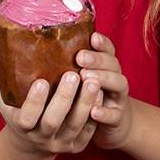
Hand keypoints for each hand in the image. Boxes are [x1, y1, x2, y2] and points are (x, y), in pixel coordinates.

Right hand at [0, 59, 102, 156]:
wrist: (30, 144)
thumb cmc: (16, 110)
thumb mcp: (2, 97)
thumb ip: (0, 75)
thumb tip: (2, 45)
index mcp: (21, 125)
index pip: (26, 117)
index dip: (34, 101)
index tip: (42, 81)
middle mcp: (40, 137)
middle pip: (53, 121)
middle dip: (64, 98)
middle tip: (74, 75)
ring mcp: (60, 143)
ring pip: (75, 125)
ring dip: (85, 103)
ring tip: (93, 81)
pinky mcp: (77, 146)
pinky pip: (88, 131)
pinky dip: (95, 113)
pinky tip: (100, 93)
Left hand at [78, 32, 133, 149]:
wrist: (112, 122)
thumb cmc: (87, 96)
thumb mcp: (81, 79)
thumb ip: (69, 65)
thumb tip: (41, 50)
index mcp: (106, 66)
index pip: (108, 50)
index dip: (102, 43)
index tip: (91, 37)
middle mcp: (115, 77)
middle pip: (113, 64)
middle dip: (97, 59)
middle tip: (80, 57)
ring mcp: (119, 97)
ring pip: (119, 84)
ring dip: (104, 79)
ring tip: (85, 77)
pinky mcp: (119, 118)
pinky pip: (115, 114)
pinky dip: (105, 113)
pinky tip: (93, 111)